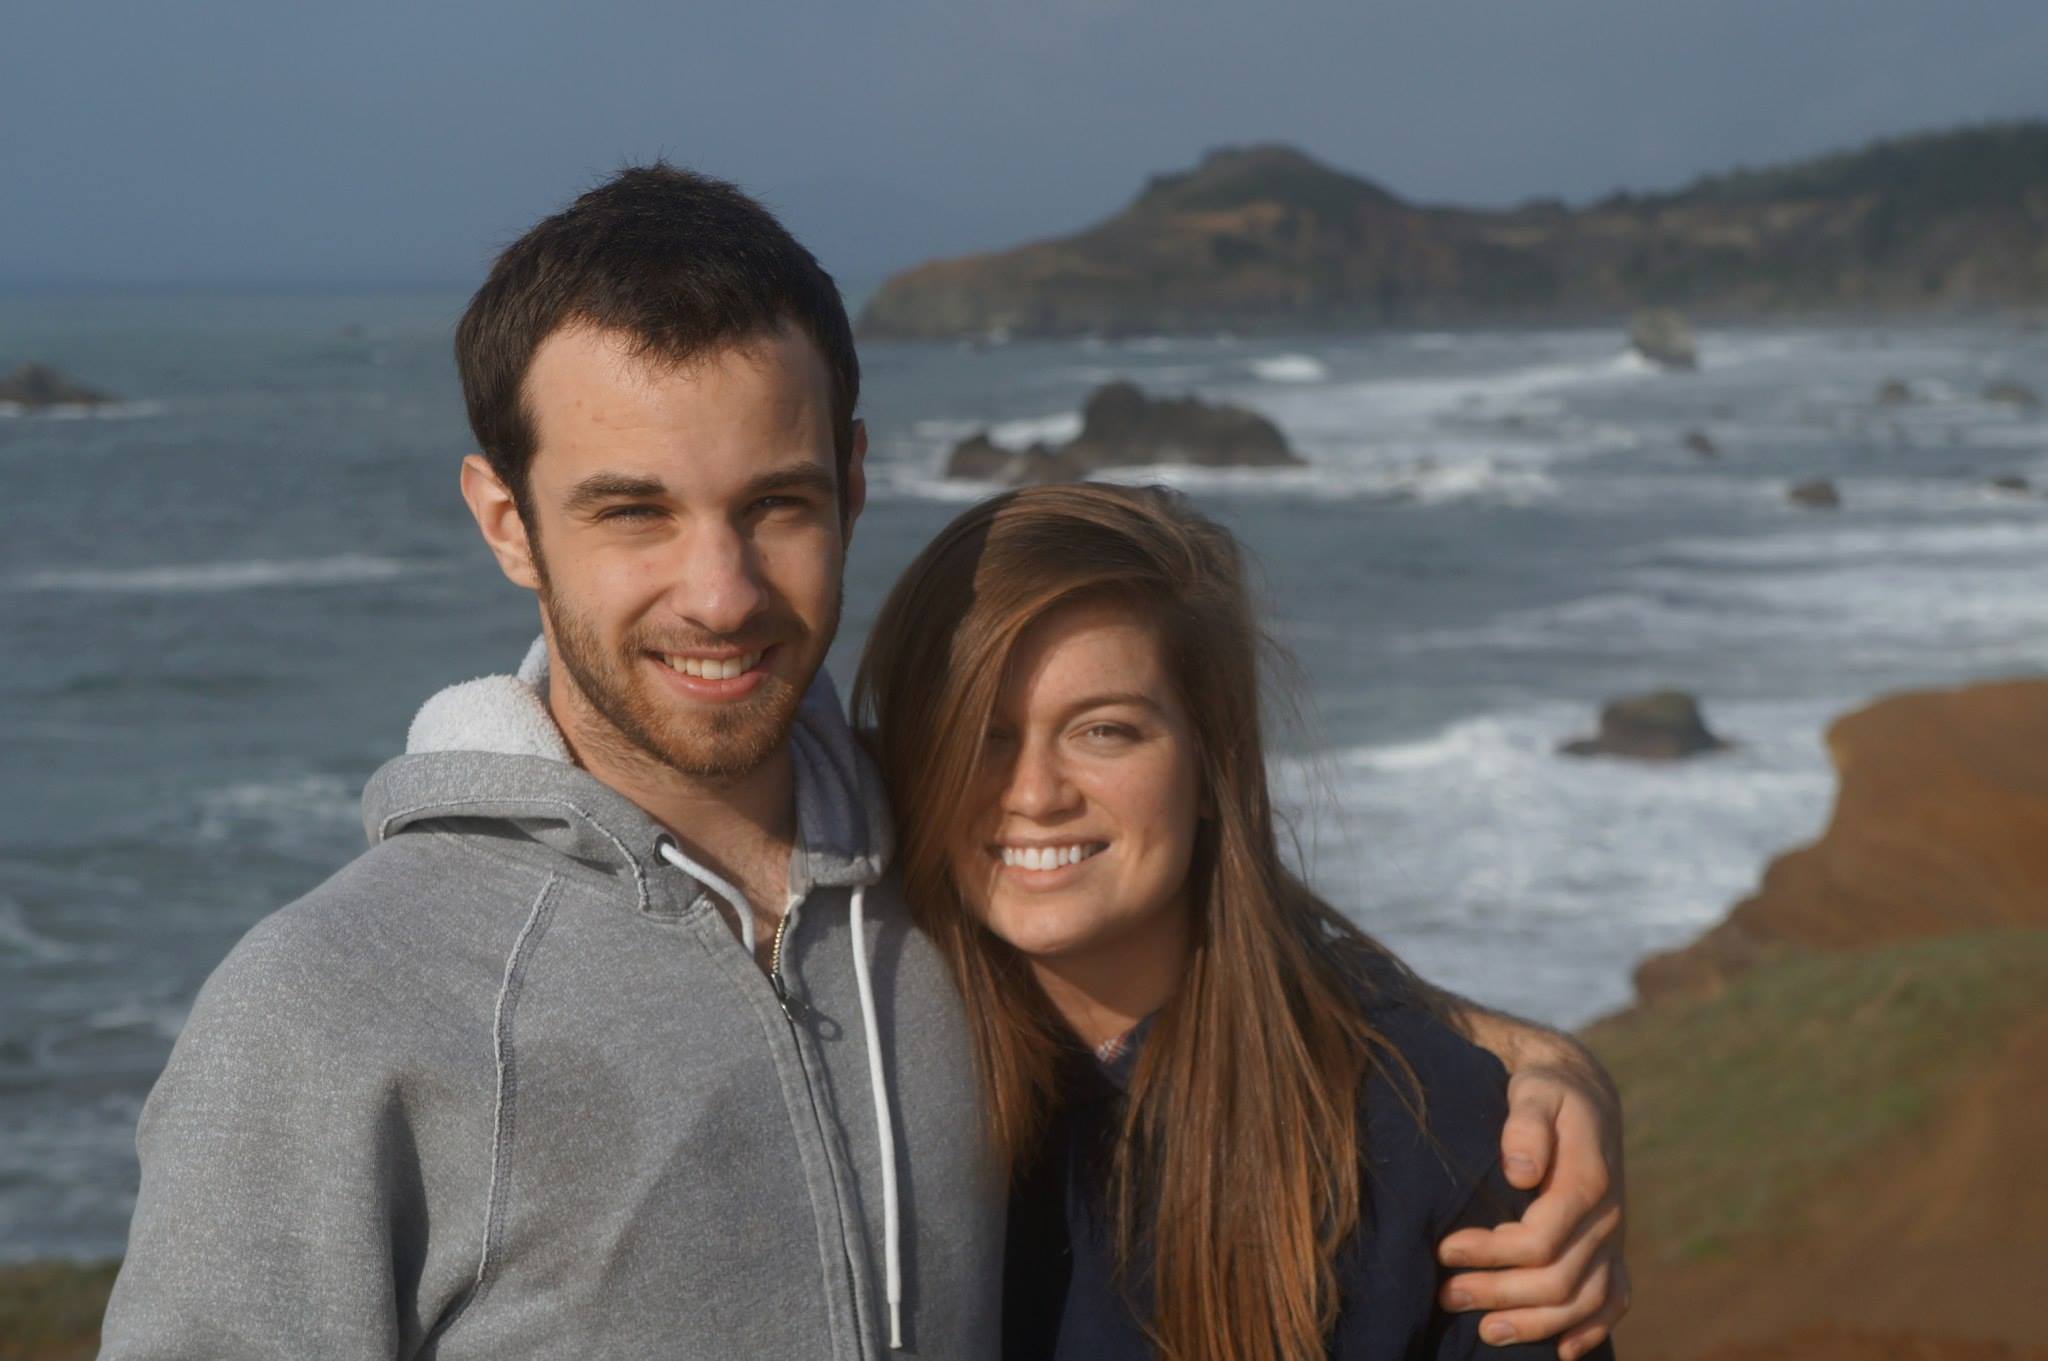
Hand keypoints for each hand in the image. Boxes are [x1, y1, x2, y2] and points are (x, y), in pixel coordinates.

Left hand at [1437, 1036, 1628, 1358]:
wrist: (1583, 1094)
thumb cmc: (1547, 1092)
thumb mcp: (1535, 1090)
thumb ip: (1525, 1123)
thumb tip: (1518, 1171)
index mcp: (1587, 1184)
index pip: (1540, 1240)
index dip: (1490, 1254)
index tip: (1444, 1250)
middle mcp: (1606, 1218)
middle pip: (1558, 1280)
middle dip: (1499, 1293)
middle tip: (1445, 1294)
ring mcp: (1612, 1238)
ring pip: (1585, 1301)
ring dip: (1535, 1324)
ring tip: (1484, 1332)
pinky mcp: (1611, 1248)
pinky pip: (1614, 1300)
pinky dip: (1591, 1330)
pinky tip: (1561, 1351)